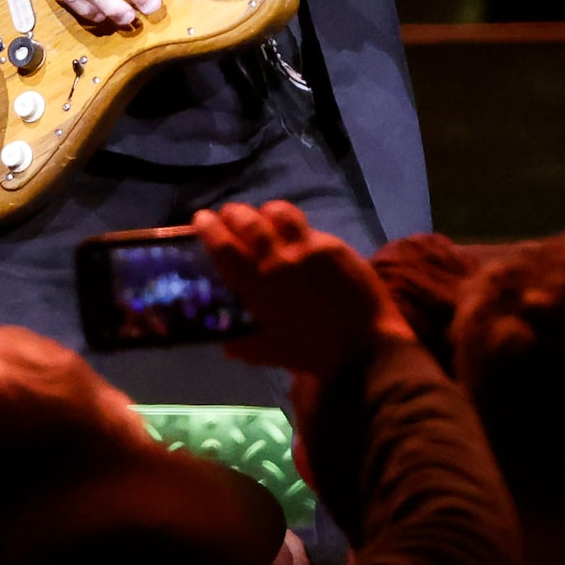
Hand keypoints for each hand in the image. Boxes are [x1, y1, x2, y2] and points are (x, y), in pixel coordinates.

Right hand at [192, 199, 412, 380]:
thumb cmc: (312, 353)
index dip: (210, 228)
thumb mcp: (268, 352)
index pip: (225, 247)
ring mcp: (309, 249)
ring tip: (262, 216)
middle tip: (228, 215)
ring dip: (265, 212)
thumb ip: (243, 344)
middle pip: (249, 222)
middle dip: (233, 214)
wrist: (363, 345)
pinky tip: (297, 237)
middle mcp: (279, 260)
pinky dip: (296, 229)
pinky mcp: (334, 246)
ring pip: (281, 214)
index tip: (202, 219)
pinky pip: (308, 228)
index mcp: (257, 286)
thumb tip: (226, 342)